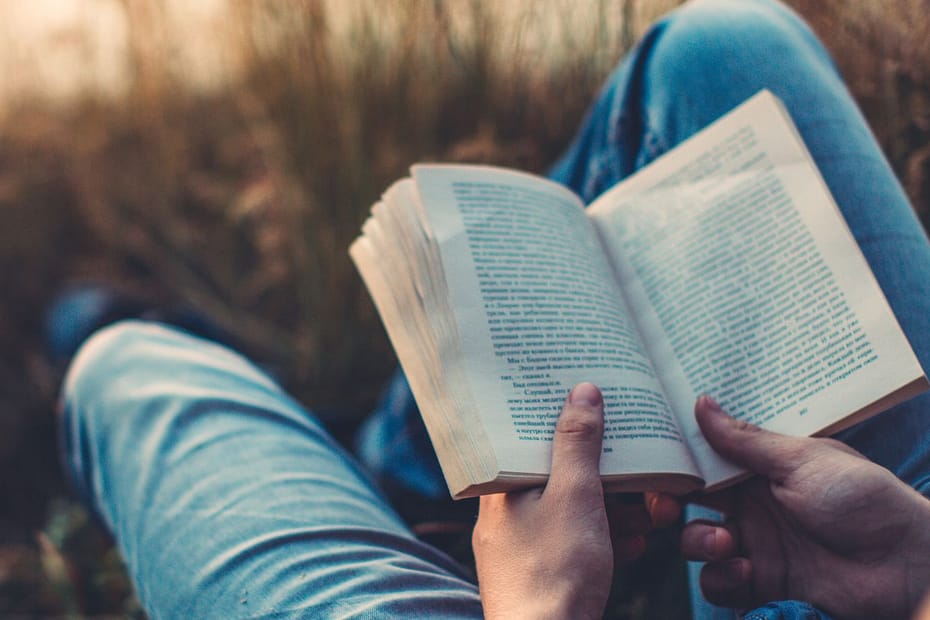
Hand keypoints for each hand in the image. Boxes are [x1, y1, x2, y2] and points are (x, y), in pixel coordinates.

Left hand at [472, 383, 678, 618]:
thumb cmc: (554, 572)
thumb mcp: (574, 496)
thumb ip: (578, 443)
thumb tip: (582, 391)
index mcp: (499, 487)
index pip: (526, 436)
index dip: (561, 418)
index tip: (593, 405)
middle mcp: (503, 514)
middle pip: (557, 474)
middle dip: (606, 473)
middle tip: (643, 466)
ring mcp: (521, 547)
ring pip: (572, 511)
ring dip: (615, 507)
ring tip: (656, 508)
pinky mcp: (541, 575)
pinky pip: (575, 543)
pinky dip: (606, 538)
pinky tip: (637, 540)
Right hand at [681, 396, 929, 619]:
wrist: (905, 564)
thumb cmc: (863, 499)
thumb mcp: (802, 459)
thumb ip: (745, 440)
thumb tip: (700, 402)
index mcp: (760, 468)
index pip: (705, 459)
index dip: (678, 458)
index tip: (653, 458)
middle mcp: (751, 505)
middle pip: (690, 501)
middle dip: (670, 501)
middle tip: (666, 505)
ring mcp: (754, 545)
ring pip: (696, 542)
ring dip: (699, 540)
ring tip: (726, 541)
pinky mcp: (761, 583)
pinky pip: (718, 582)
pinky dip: (722, 576)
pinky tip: (747, 570)